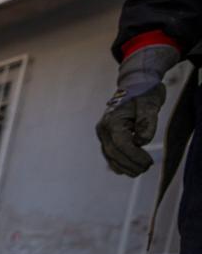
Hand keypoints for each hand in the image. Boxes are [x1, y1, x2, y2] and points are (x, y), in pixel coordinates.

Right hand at [96, 44, 178, 176]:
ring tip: (139, 171)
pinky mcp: (107, 137)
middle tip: (146, 168)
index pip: (121, 144)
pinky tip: (128, 169)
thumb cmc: (144, 92)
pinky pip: (110, 154)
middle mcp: (103, 129)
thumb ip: (147, 121)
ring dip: (124, 166)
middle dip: (130, 164)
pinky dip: (118, 163)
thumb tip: (141, 141)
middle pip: (114, 153)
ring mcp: (103, 134)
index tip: (148, 162)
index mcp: (112, 120)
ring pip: (110, 156)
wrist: (136, 83)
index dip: (134, 156)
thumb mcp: (150, 103)